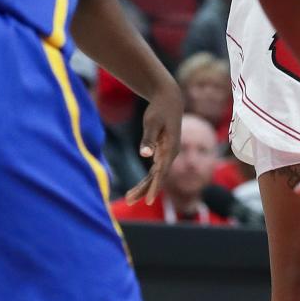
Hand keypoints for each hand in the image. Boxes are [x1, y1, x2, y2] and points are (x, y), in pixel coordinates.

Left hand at [125, 82, 183, 205]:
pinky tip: (138, 188)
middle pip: (158, 178)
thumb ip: (149, 139)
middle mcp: (171, 154)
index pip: (162, 173)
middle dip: (144, 190)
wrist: (169, 99)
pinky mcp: (162, 152)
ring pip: (155, 175)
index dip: (155, 187)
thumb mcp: (152, 122)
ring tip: (129, 198)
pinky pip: (154, 170)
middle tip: (128, 201)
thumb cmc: (159, 109)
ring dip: (144, 187)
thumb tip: (145, 155)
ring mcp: (167, 154)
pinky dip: (146, 179)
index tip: (148, 201)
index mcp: (171, 149)